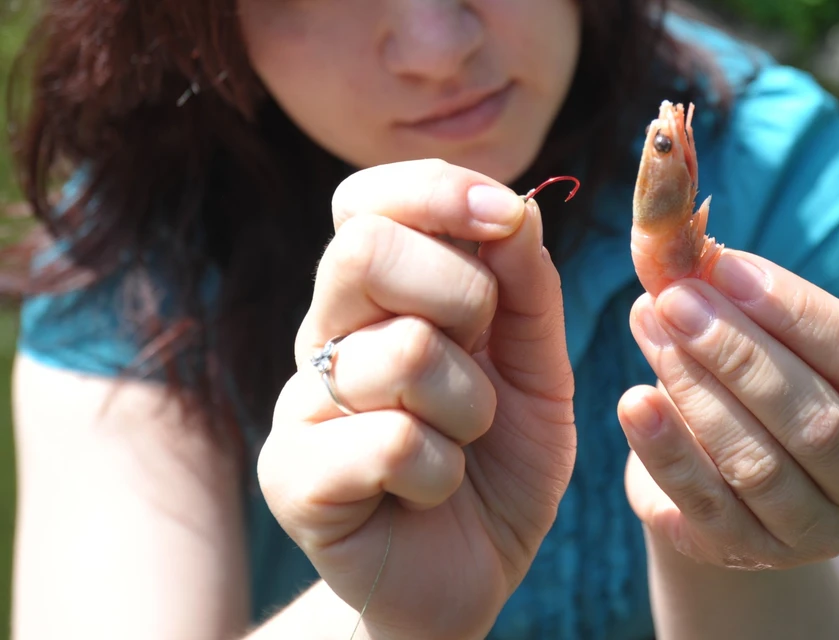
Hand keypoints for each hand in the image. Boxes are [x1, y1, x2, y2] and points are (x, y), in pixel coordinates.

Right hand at [257, 160, 575, 638]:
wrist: (472, 572)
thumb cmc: (500, 463)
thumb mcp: (538, 370)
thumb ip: (528, 292)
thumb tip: (515, 208)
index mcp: (378, 297)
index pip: (368, 199)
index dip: (436, 190)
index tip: (506, 218)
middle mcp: (327, 335)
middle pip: (365, 250)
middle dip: (463, 295)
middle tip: (483, 355)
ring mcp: (302, 403)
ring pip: (402, 353)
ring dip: (472, 407)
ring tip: (463, 443)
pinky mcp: (293, 475)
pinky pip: (393, 441)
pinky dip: (444, 472)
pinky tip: (429, 492)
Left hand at [619, 250, 838, 569]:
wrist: (725, 479)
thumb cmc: (755, 391)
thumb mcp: (762, 346)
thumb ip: (733, 303)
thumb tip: (680, 252)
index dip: (797, 312)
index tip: (725, 266)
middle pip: (816, 420)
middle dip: (738, 352)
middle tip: (675, 299)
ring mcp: (817, 533)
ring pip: (759, 465)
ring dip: (697, 391)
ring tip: (650, 331)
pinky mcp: (748, 553)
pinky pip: (704, 504)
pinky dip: (666, 451)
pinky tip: (633, 402)